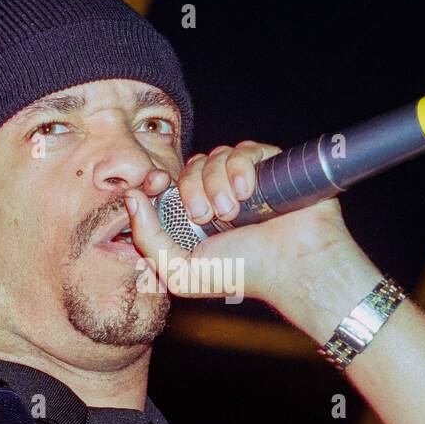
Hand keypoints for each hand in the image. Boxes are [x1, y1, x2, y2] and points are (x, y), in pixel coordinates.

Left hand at [124, 141, 375, 320]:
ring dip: (217, 183)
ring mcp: (246, 179)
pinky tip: (249, 192)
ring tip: (233, 212)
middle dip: (191, 189)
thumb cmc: (242, 274)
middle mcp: (220, 195)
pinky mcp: (270, 166)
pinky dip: (240, 167)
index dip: (157, 181)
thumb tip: (130, 198)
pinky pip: (243, 149)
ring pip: (214, 157)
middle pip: (189, 168)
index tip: (156, 186)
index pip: (168, 184)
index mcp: (197, 216)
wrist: (294, 268)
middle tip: (206, 217)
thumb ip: (147, 241)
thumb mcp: (180, 271)